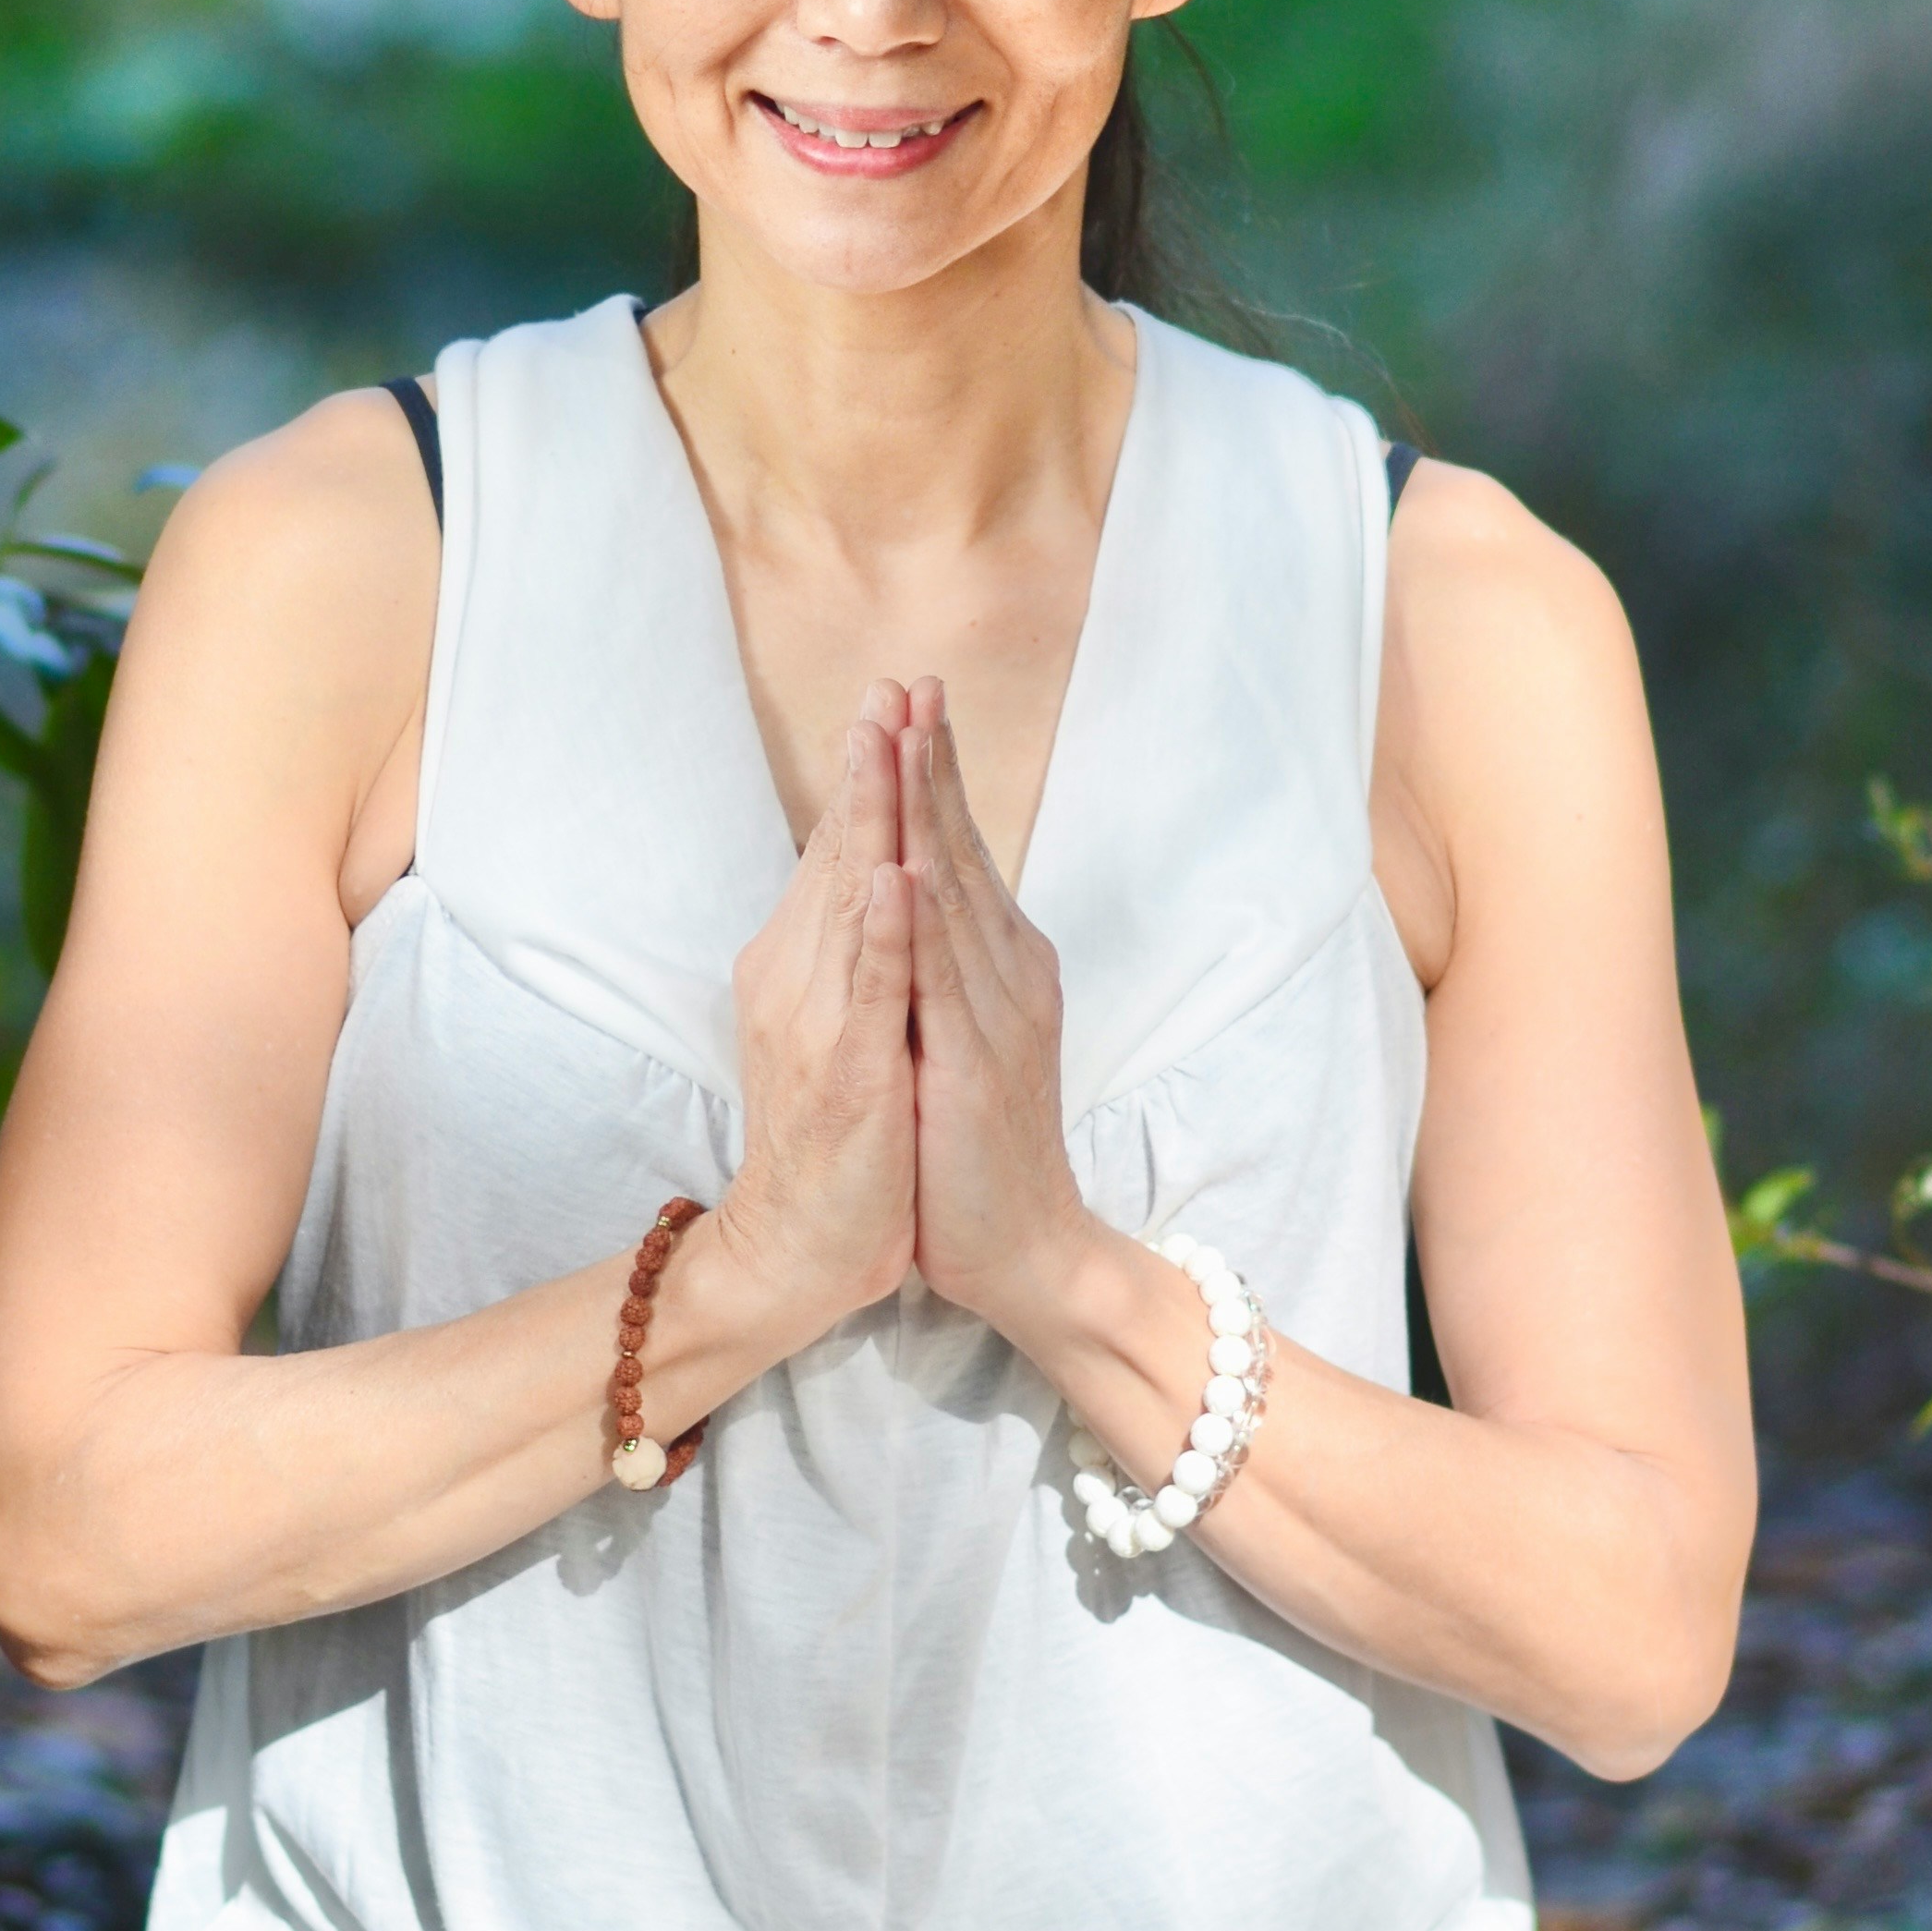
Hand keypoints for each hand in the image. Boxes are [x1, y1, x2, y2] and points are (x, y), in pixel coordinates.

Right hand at [721, 705, 917, 1347]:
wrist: (799, 1245)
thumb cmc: (836, 1138)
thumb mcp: (840, 1024)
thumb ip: (848, 953)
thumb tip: (872, 880)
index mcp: (798, 964)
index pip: (839, 851)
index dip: (868, 774)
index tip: (894, 697)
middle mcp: (796, 977)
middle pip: (839, 853)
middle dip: (869, 767)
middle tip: (891, 684)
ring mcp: (818, 1021)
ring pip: (847, 899)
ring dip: (869, 817)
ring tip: (885, 741)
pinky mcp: (849, 1070)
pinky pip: (866, 988)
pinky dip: (878, 929)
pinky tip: (892, 874)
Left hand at [899, 680, 1094, 1334]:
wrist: (1029, 1250)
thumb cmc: (980, 1147)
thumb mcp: (962, 1034)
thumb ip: (947, 967)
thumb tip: (917, 900)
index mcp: (1001, 963)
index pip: (959, 850)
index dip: (933, 773)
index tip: (908, 699)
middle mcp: (1009, 973)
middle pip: (962, 849)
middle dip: (931, 762)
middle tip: (910, 680)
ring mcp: (995, 1016)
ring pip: (953, 895)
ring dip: (925, 814)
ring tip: (903, 739)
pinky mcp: (973, 1068)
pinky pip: (940, 984)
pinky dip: (920, 922)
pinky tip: (902, 869)